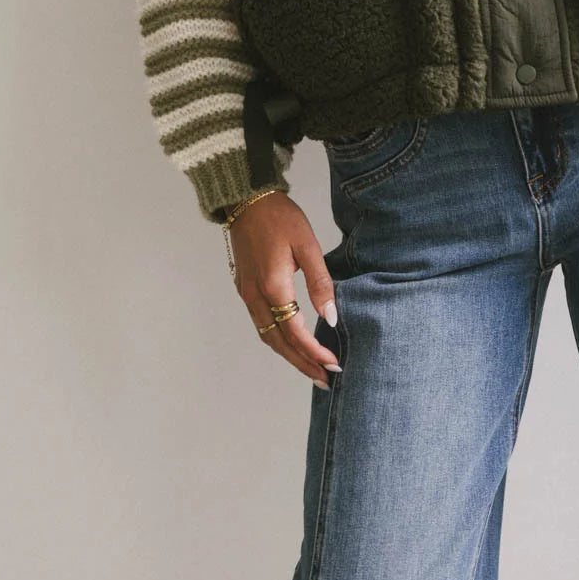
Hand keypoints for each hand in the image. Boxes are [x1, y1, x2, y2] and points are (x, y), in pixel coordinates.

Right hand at [227, 191, 341, 387]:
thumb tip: (331, 318)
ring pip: (267, 336)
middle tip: (325, 380)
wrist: (246, 199)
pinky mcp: (244, 289)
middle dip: (302, 364)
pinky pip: (261, 324)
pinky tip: (291, 343)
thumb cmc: (280, 218)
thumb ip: (320, 282)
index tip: (334, 365)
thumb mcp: (307, 245)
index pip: (295, 332)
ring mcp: (246, 295)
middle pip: (278, 343)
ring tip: (311, 368)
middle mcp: (255, 297)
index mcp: (273, 287)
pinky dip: (277, 340)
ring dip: (289, 356)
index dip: (314, 352)